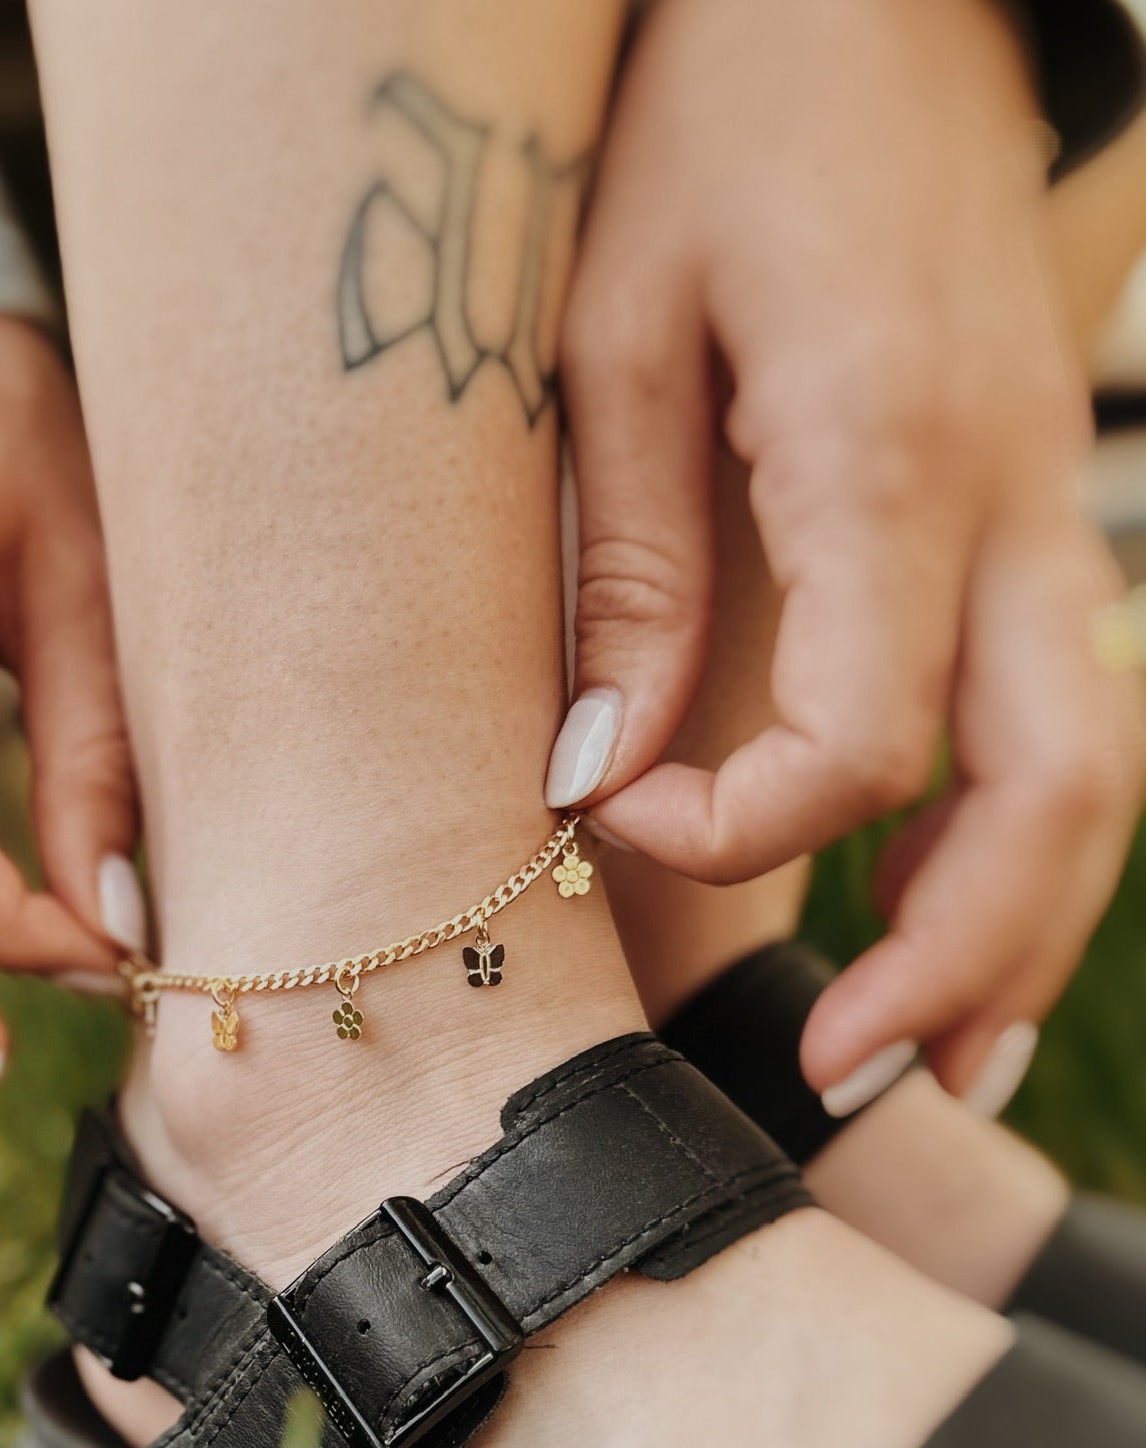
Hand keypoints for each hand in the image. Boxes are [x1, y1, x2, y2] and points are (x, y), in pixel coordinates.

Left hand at [554, 0, 1145, 1100]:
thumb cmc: (719, 123)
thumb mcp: (612, 336)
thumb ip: (623, 573)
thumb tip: (601, 776)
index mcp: (888, 458)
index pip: (862, 741)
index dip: (744, 827)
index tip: (616, 820)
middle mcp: (1007, 497)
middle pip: (1054, 790)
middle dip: (963, 961)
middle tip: (851, 1075)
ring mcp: (1046, 498)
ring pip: (1099, 765)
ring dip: (1021, 928)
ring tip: (927, 1057)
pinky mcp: (1032, 495)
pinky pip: (1072, 702)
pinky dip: (1024, 833)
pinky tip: (948, 910)